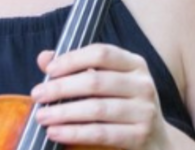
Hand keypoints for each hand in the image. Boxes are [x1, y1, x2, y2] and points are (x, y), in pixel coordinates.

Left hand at [31, 44, 170, 148]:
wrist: (156, 141)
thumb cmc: (124, 107)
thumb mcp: (107, 84)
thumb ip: (77, 69)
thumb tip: (44, 57)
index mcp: (135, 64)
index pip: (102, 53)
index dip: (73, 59)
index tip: (49, 70)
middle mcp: (143, 84)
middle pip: (95, 81)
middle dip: (61, 88)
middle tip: (37, 95)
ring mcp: (145, 111)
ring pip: (97, 108)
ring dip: (64, 113)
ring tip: (42, 116)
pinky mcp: (140, 135)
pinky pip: (101, 133)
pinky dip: (75, 133)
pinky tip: (56, 133)